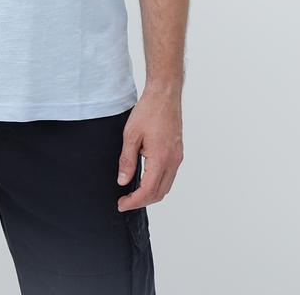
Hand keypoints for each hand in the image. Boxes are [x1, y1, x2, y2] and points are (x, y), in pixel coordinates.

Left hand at [116, 88, 183, 211]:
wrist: (164, 95)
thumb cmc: (148, 110)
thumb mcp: (130, 135)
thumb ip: (127, 160)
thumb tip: (123, 181)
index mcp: (161, 158)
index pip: (148, 191)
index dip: (134, 201)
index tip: (121, 204)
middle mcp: (173, 161)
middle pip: (159, 193)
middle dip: (142, 201)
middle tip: (124, 201)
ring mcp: (177, 157)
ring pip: (166, 186)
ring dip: (150, 194)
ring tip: (133, 193)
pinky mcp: (178, 152)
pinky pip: (169, 176)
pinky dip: (157, 184)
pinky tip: (145, 180)